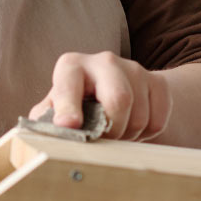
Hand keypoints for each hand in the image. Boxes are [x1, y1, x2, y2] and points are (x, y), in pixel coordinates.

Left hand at [28, 51, 172, 141]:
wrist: (115, 89)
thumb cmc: (75, 104)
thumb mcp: (54, 108)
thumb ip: (45, 120)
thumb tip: (41, 137)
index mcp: (71, 66)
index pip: (69, 86)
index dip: (69, 107)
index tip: (70, 126)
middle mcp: (104, 61)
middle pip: (119, 99)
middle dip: (112, 129)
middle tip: (103, 140)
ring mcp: (134, 69)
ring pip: (140, 115)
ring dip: (127, 136)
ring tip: (114, 133)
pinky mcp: (158, 82)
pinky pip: (157, 120)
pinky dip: (145, 134)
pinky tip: (131, 128)